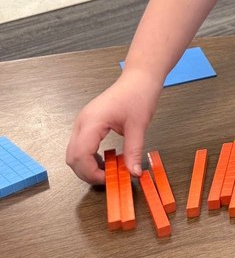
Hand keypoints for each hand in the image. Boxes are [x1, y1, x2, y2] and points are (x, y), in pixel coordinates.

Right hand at [65, 69, 161, 184]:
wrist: (139, 78)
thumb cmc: (139, 95)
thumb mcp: (139, 126)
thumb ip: (133, 151)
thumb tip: (133, 173)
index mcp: (92, 122)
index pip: (80, 156)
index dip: (91, 173)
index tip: (108, 179)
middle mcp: (82, 122)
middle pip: (72, 157)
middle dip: (87, 172)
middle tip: (108, 179)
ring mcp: (82, 122)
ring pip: (74, 152)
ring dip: (87, 165)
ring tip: (108, 170)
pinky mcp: (87, 123)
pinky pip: (81, 145)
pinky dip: (89, 157)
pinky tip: (106, 160)